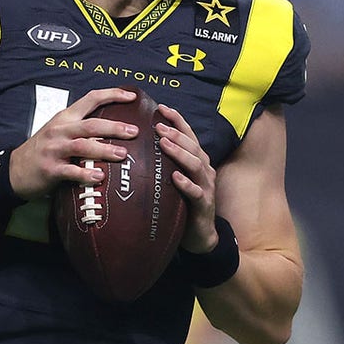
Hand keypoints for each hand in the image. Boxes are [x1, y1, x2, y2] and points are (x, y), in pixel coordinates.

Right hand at [9, 87, 139, 200]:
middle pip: (91, 125)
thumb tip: (114, 129)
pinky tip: (99, 176)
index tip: (131, 97)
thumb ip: (81, 128)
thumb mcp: (59, 131)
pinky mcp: (50, 169)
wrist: (14, 169)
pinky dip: (86, 174)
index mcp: (65, 118)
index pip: (90, 99)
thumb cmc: (42, 150)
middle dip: (114, 127)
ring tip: (123, 154)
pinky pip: (71, 171)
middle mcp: (60, 131)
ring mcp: (54, 149)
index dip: (112, 95)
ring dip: (104, 150)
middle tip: (134, 132)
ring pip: (83, 146)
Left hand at [157, 104, 217, 253]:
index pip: (188, 135)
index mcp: (197, 160)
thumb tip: (137, 145)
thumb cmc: (183, 203)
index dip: (177, 120)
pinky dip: (186, 184)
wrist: (200, 235)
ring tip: (164, 143)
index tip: (161, 108)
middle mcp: (204, 170)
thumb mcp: (174, 179)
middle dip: (176, 133)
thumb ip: (164, 163)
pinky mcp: (204, 205)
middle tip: (158, 125)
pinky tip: (175, 178)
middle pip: (192, 146)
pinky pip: (196, 193)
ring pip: (196, 164)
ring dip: (179, 152)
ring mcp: (206, 186)